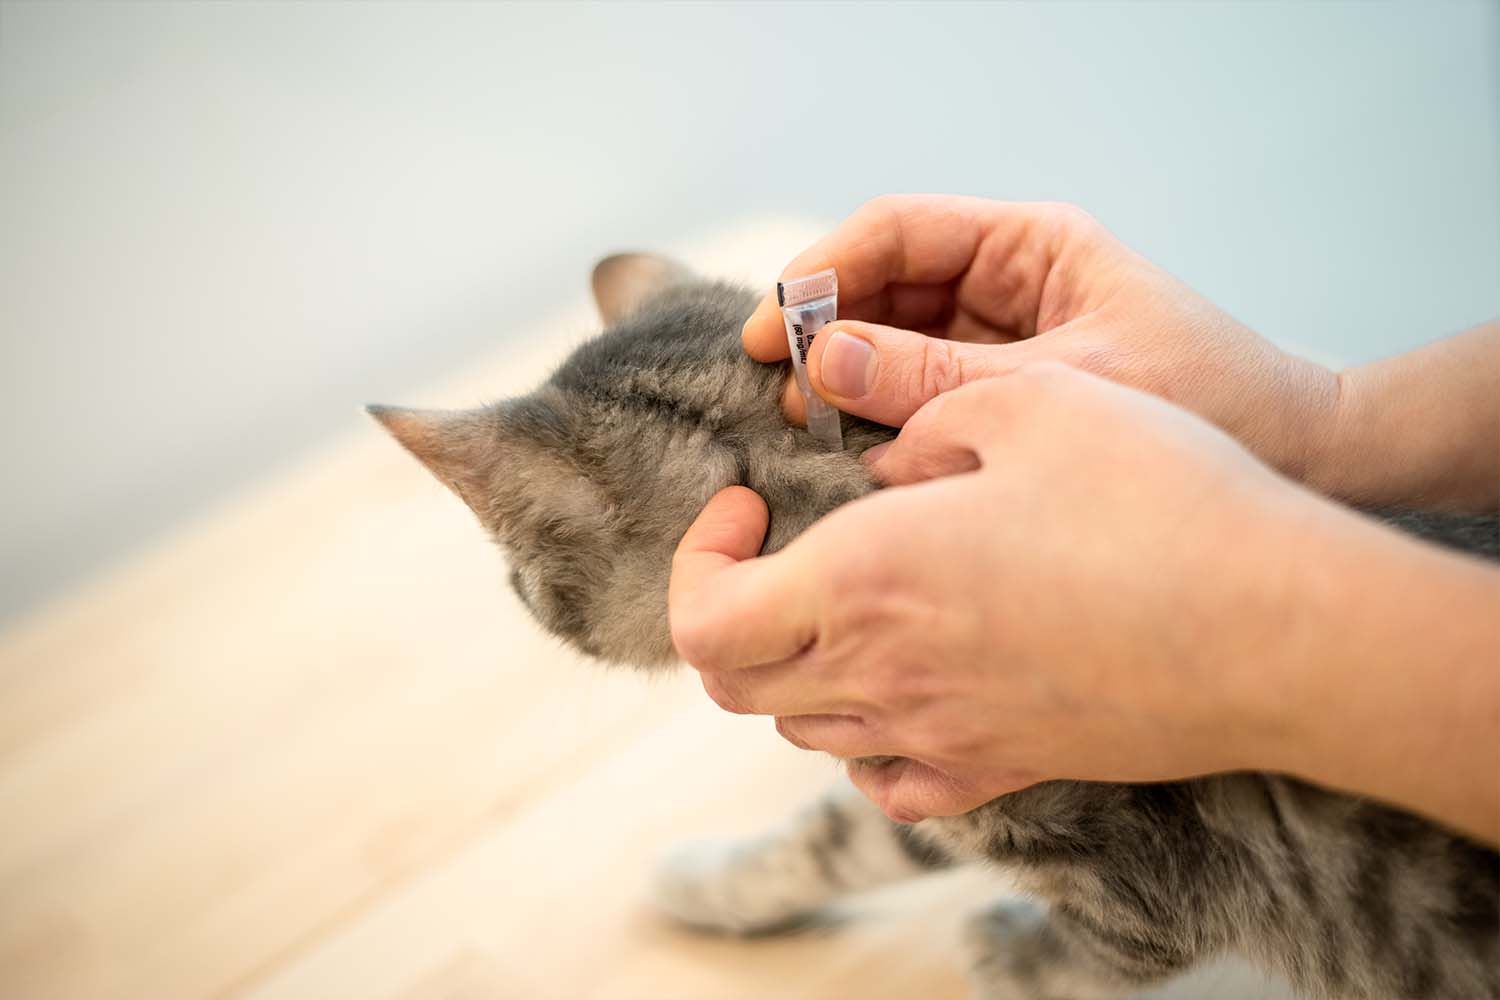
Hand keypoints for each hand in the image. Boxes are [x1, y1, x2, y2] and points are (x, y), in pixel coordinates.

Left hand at [670, 363, 1318, 822]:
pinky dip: (863, 741)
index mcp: (866, 580)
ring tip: (844, 592)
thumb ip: (919, 413)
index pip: (705, 618)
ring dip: (790, 661)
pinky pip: (892, 783)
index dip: (696, 558)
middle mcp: (887, 675)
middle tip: (774, 543)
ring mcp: (945, 735)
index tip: (746, 499)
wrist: (1279, 628)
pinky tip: (902, 684)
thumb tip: (875, 455)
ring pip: (804, 730)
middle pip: (735, 683)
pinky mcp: (1007, 768)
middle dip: (726, 607)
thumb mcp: (1027, 402)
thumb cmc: (1157, 500)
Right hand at [747, 195, 1339, 484]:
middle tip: (782, 393)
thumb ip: (940, 377)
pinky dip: (879, 420)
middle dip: (825, 333)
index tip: (776, 328)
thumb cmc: (1208, 398)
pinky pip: (917, 396)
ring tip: (808, 428)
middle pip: (882, 288)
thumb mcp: (1065, 383)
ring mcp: (997, 344)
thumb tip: (826, 362)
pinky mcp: (998, 402)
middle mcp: (1004, 286)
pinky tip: (852, 451)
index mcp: (1029, 245)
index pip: (898, 232)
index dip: (824, 272)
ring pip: (890, 345)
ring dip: (845, 381)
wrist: (1298, 459)